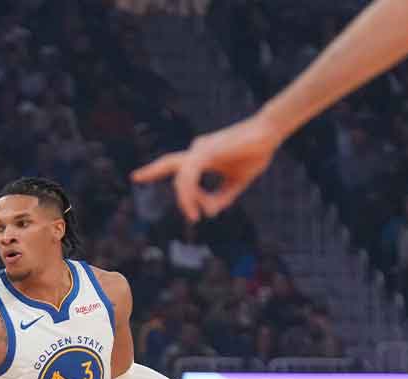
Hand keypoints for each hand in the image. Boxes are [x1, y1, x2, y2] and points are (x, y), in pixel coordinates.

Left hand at [132, 114, 283, 221]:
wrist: (269, 133)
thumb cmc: (255, 153)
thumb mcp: (237, 182)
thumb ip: (222, 197)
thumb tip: (207, 212)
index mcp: (202, 156)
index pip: (174, 163)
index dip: (156, 169)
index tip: (138, 176)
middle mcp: (197, 149)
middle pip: (169, 164)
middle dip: (152, 171)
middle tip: (138, 179)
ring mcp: (201, 148)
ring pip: (181, 179)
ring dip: (186, 200)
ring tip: (195, 216)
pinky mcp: (207, 151)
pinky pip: (190, 176)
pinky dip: (191, 193)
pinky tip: (199, 206)